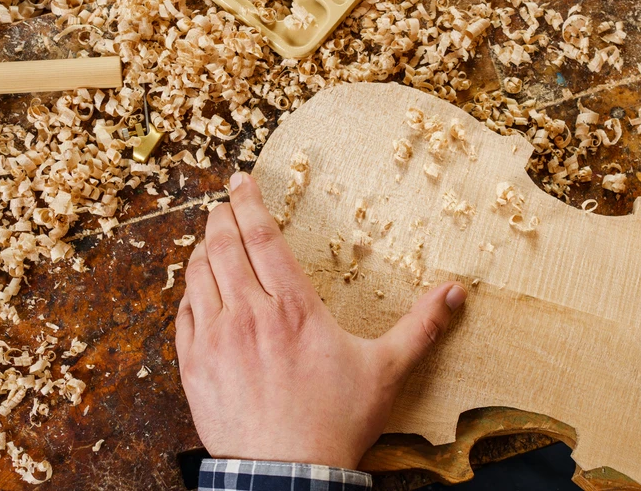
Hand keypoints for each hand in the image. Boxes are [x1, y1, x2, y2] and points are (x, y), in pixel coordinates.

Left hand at [176, 172, 467, 468]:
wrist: (290, 476)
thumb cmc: (336, 423)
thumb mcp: (386, 371)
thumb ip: (421, 326)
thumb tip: (456, 293)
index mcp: (293, 308)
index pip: (262, 238)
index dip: (249, 202)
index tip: (241, 180)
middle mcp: (248, 315)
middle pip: (223, 247)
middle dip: (220, 217)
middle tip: (222, 203)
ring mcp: (215, 341)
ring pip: (198, 276)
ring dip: (202, 250)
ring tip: (209, 239)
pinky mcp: (194, 368)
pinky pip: (184, 316)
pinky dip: (189, 293)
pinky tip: (197, 289)